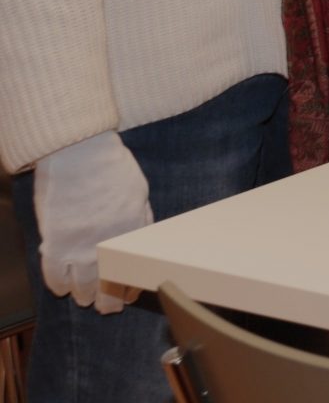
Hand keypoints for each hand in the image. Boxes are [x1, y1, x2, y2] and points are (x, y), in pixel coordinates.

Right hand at [34, 131, 151, 313]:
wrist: (78, 154)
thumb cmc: (111, 168)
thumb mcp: (139, 194)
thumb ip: (139, 220)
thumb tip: (139, 239)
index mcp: (129, 233)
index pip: (131, 271)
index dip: (128, 287)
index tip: (128, 295)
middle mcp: (105, 245)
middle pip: (105, 284)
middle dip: (107, 300)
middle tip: (107, 308)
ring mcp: (77, 246)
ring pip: (80, 285)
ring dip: (83, 296)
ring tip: (85, 299)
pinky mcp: (54, 242)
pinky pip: (53, 275)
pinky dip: (58, 285)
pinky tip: (62, 288)